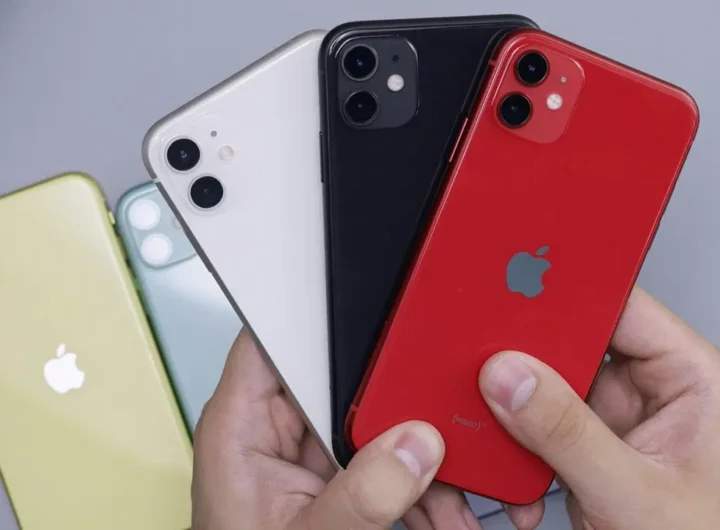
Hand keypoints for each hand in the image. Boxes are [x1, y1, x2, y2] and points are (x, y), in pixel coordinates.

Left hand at [192, 329, 483, 529]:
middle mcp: (273, 428)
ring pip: (372, 421)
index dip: (319, 309)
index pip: (274, 336)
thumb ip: (358, 497)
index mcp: (240, 426)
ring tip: (452, 492)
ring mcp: (305, 451)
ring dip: (417, 455)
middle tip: (439, 422)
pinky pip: (381, 457)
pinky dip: (414, 484)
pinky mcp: (330, 475)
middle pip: (341, 378)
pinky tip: (440, 507)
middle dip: (398, 405)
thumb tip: (414, 447)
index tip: (373, 302)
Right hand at [479, 287, 719, 529]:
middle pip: (576, 342)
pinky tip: (514, 458)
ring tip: (499, 417)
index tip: (518, 287)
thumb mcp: (637, 494)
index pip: (624, 308)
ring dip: (520, 403)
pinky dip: (517, 438)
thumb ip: (569, 435)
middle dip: (531, 357)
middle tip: (490, 361)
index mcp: (691, 378)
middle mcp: (653, 389)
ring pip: (551, 382)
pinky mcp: (590, 445)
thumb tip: (511, 377)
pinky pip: (541, 420)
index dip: (570, 292)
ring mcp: (617, 417)